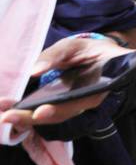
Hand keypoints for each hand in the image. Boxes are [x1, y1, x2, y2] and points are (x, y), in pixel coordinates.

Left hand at [0, 34, 135, 129]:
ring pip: (50, 117)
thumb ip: (55, 56)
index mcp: (97, 87)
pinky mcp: (62, 106)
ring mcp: (74, 106)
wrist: (98, 54)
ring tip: (3, 112)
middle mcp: (86, 102)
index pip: (77, 103)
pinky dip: (27, 113)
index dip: (58, 109)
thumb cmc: (88, 49)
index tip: (39, 112)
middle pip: (59, 115)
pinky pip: (46, 112)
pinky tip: (10, 108)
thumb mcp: (73, 46)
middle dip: (31, 118)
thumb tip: (33, 70)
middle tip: (6, 116)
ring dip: (25, 117)